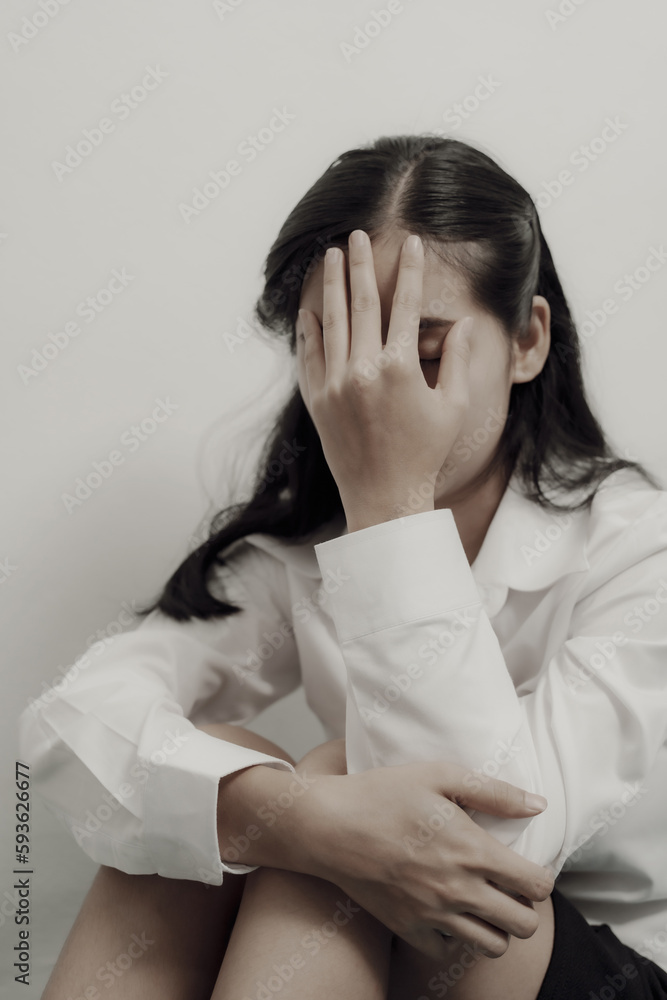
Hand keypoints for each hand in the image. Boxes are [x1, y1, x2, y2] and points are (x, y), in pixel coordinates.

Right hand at [293, 758, 553, 960]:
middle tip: (506, 886)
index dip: (539, 877)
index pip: (537, 886)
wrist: (327, 825)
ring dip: (495, 926)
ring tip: (480, 900)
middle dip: (524, 906)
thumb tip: (538, 805)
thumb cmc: (382, 793)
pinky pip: (448, 952)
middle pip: (523, 924)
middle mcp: (459, 890)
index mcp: (472, 850)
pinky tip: (446, 911)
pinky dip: (454, 937)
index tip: (524, 865)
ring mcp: (433, 915)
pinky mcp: (407, 929)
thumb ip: (493, 792)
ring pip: (493, 946)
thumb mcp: (438, 775)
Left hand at [296, 230, 472, 528]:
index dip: (410, 270)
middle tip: (356, 236)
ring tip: (330, 256)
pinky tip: (310, 308)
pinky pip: (310, 354)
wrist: (385, 497)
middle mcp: (364, 370)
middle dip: (360, 264)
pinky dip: (309, 329)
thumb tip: (462, 323)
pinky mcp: (316, 400)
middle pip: (362, 303)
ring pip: (332, 322)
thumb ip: (456, 360)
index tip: (412, 243)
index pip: (406, 305)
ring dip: (331, 285)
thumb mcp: (452, 407)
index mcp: (400, 368)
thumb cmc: (426, 454)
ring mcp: (335, 384)